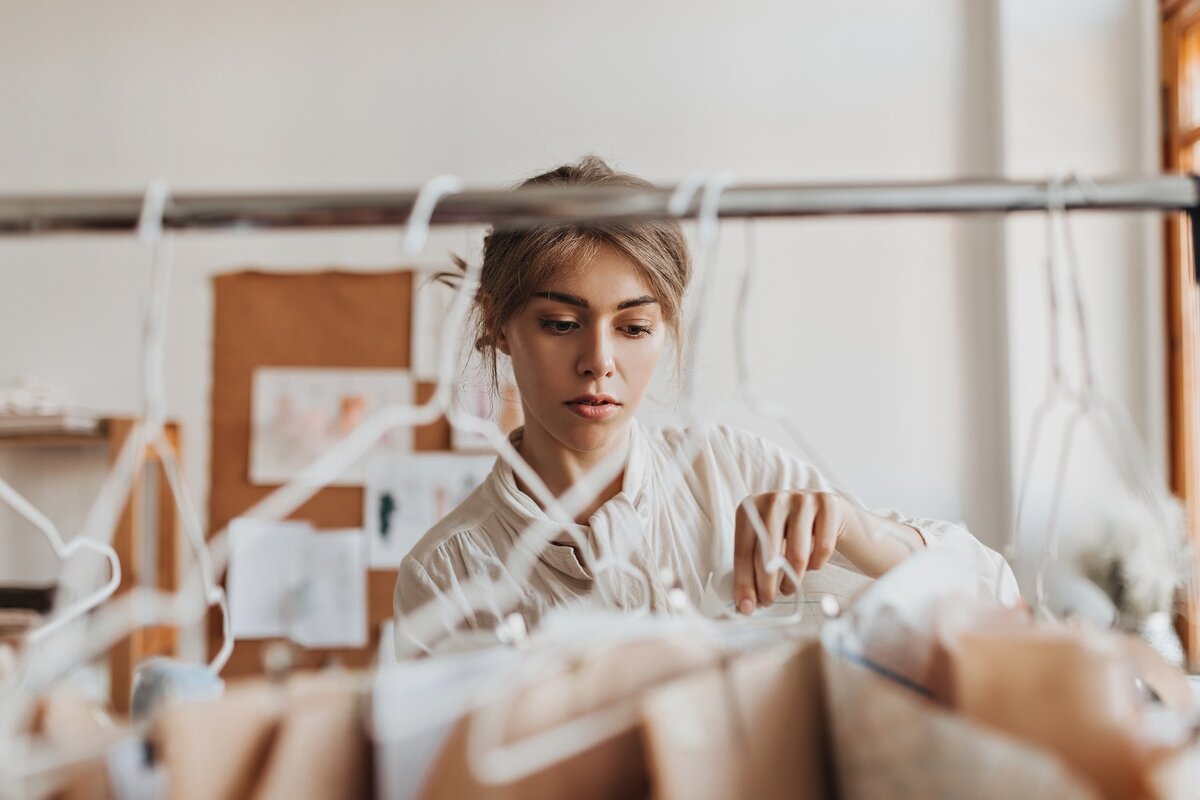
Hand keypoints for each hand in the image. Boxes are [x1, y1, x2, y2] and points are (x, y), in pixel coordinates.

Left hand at [733, 490, 846, 614]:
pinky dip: (816, 565)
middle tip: (768, 602)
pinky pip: (823, 548)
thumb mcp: (765, 542)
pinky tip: (811, 566)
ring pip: (796, 554)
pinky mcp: (827, 503)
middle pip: (767, 553)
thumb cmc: (787, 531)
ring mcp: (802, 499)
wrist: (823, 510)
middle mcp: (774, 499)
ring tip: (789, 588)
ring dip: (792, 580)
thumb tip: (745, 604)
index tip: (747, 606)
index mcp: (751, 507)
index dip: (744, 582)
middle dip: (766, 585)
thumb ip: (752, 568)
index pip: (743, 550)